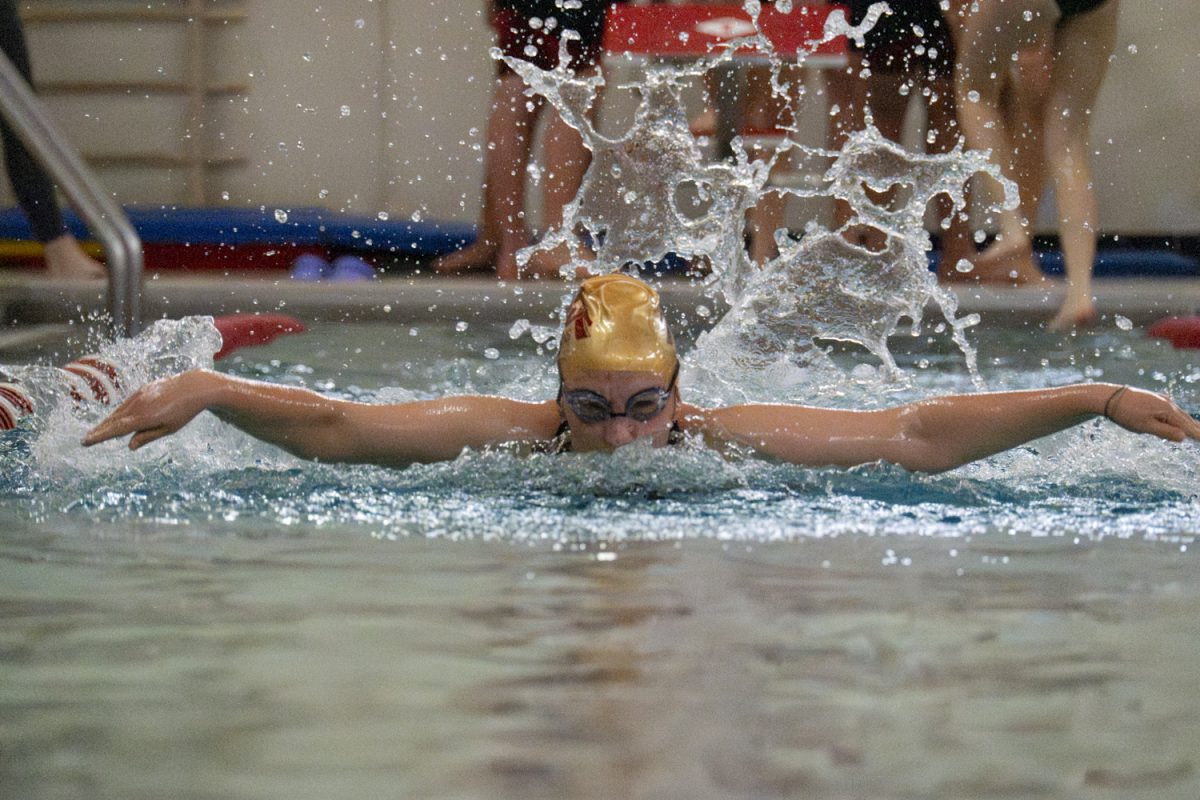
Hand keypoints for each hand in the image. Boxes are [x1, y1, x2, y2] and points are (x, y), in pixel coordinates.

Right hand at [82, 369, 216, 449]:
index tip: (85, 441)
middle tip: (86, 439)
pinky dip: (118, 412)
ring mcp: (139, 395)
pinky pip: (126, 403)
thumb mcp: (168, 428)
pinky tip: (115, 419)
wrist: (193, 387)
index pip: (117, 429)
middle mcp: (139, 405)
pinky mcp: (142, 389)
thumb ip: (147, 436)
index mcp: (145, 417)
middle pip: (114, 420)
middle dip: (100, 430)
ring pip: (119, 411)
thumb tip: (130, 446)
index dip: (100, 436)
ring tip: (97, 431)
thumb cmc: (184, 412)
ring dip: (107, 421)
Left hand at [1106, 387, 1199, 443]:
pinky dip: (1179, 418)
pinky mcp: (1155, 399)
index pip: (1188, 427)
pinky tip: (1180, 421)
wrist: (1109, 397)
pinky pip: (1172, 411)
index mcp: (1168, 411)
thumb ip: (1165, 432)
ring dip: (1189, 424)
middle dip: (1197, 430)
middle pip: (1187, 420)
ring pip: (1180, 415)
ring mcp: (1162, 400)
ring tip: (1197, 432)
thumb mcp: (1144, 426)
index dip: (1198, 435)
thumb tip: (1185, 437)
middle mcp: (1168, 404)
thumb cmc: (1125, 413)